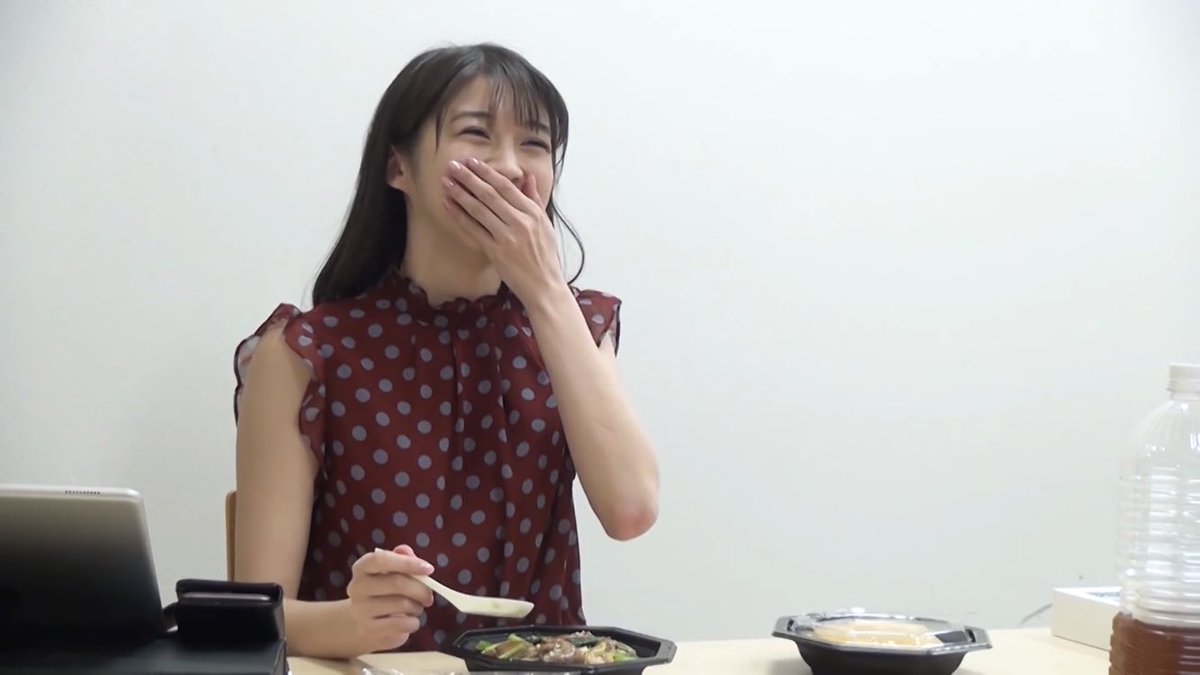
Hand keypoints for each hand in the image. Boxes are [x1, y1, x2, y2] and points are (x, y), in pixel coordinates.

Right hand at [344, 545, 435, 652]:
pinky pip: (401, 624)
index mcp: (362, 567)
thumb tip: (405, 551)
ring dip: (417, 607)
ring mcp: (360, 610)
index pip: (381, 559)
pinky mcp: (368, 630)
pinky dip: (413, 623)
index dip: (407, 563)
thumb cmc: (384, 592)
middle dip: (420, 589)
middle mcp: (357, 587)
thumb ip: (402, 559)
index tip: (429, 569)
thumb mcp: (393, 572)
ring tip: (416, 608)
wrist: (365, 624)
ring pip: (402, 604)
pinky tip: (410, 622)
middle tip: (429, 596)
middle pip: (396, 582)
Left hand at [442, 158, 566, 304]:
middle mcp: (520, 222)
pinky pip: (473, 229)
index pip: (506, 186)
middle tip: (453, 165)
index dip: (487, 172)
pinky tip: (448, 205)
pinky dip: (459, 216)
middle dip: (469, 178)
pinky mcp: (495, 251)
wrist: (544, 285)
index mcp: (533, 213)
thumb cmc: (545, 256)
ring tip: (446, 181)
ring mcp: (507, 236)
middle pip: (490, 194)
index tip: (472, 162)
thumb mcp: (545, 225)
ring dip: (460, 193)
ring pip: (479, 209)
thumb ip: (534, 199)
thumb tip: (528, 178)